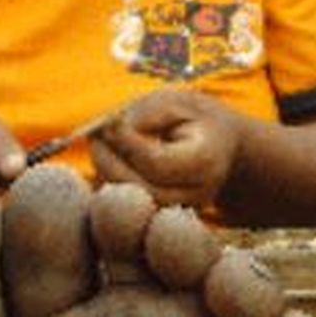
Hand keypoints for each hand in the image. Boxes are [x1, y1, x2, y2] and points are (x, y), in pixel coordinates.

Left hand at [89, 89, 243, 209]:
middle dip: (110, 162)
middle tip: (95, 136)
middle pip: (142, 190)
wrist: (220, 145)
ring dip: (107, 173)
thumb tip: (112, 130)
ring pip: (132, 203)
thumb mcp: (176, 101)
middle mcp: (197, 194)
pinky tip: (106, 157)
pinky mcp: (163, 215)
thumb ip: (147, 113)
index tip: (111, 120)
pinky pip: (129, 206)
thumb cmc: (192, 117)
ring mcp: (180, 209)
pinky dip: (110, 182)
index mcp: (206, 160)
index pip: (158, 162)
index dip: (128, 143)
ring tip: (99, 142)